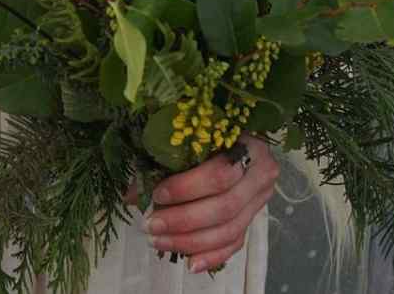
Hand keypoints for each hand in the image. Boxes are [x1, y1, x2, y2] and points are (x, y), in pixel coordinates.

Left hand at [127, 136, 278, 274]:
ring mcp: (259, 200)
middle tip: (152, 225)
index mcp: (249, 144)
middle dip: (184, 220)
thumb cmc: (207, 130)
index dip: (187, 188)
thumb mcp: (191, 134)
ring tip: (159, 241)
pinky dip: (211, 256)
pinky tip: (188, 262)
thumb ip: (165, 158)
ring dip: (190, 241)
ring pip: (229, 230)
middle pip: (225, 207)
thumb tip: (132, 193)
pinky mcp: (252, 219)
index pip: (220, 173)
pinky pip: (234, 244)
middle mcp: (261, 173)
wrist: (234, 137)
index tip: (157, 195)